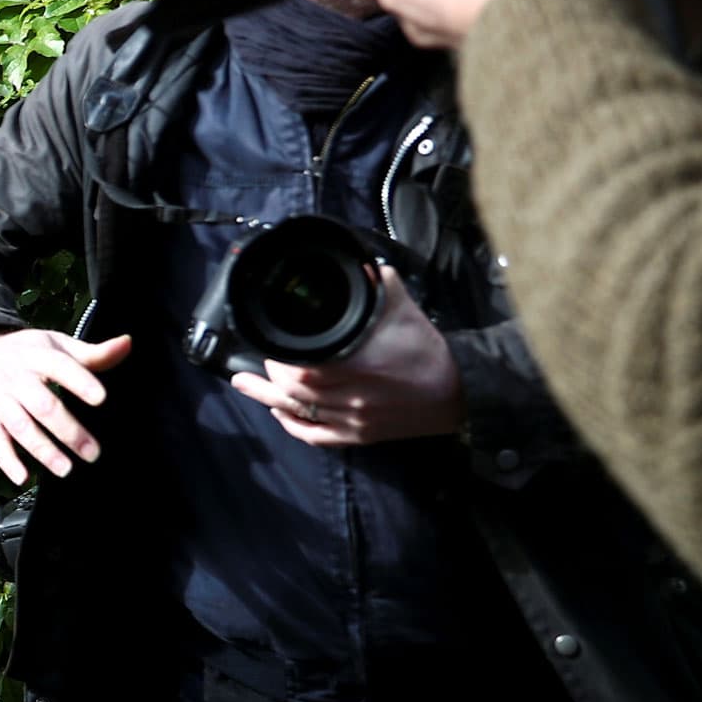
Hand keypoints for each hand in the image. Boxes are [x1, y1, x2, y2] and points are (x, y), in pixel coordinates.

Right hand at [0, 328, 133, 483]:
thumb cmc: (23, 353)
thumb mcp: (54, 345)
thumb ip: (91, 352)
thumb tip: (127, 344)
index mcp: (36, 356)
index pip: (59, 367)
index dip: (79, 381)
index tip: (100, 398)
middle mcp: (16, 379)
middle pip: (42, 405)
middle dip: (67, 430)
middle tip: (92, 452)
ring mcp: (0, 400)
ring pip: (20, 427)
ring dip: (42, 450)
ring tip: (66, 469)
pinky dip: (7, 461)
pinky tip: (23, 477)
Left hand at [228, 267, 461, 446]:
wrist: (459, 390)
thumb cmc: (428, 349)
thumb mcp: (402, 307)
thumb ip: (378, 284)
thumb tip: (362, 264)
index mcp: (356, 364)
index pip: (300, 367)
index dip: (279, 358)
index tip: (271, 344)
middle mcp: (350, 395)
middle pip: (293, 390)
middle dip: (272, 374)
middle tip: (265, 358)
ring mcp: (353, 419)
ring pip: (298, 412)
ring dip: (268, 397)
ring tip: (243, 384)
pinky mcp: (359, 435)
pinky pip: (316, 436)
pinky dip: (293, 425)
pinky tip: (279, 412)